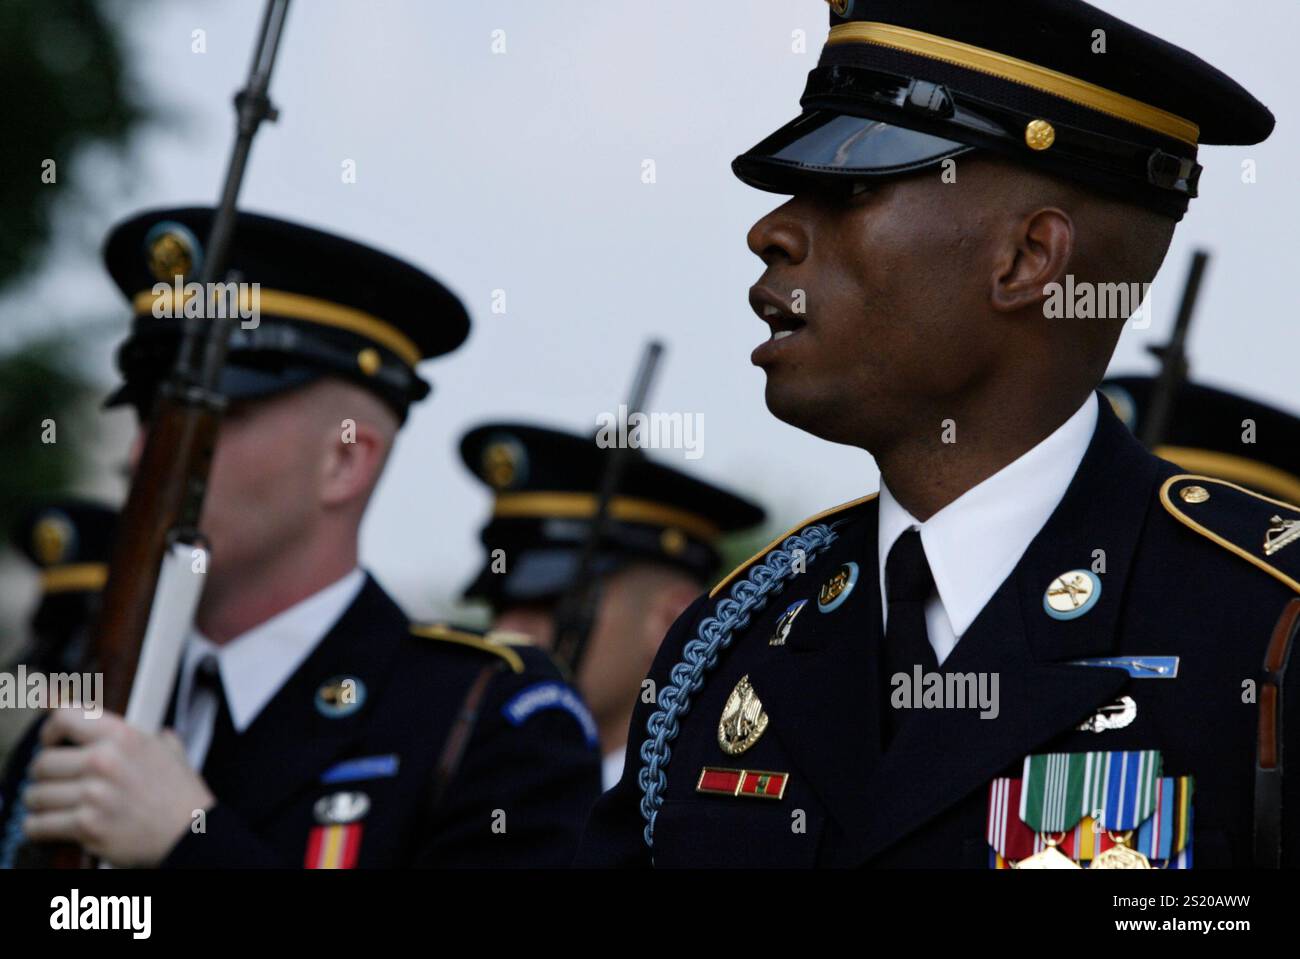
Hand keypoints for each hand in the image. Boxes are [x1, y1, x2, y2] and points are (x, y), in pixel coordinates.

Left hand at [23, 709, 215, 866]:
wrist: (189, 832)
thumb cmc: (178, 791)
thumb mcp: (163, 748)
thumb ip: (133, 731)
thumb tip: (105, 715)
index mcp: (123, 736)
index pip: (65, 717)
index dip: (50, 730)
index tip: (50, 742)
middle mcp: (104, 761)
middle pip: (43, 762)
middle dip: (42, 775)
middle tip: (52, 782)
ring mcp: (94, 794)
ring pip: (36, 795)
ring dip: (40, 803)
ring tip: (51, 805)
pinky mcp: (86, 826)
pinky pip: (39, 825)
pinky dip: (38, 827)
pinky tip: (48, 825)